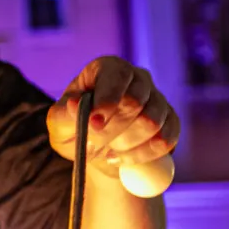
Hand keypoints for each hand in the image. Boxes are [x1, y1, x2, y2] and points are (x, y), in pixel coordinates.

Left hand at [46, 57, 178, 176]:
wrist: (96, 150)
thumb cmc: (74, 129)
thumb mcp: (59, 123)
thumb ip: (64, 114)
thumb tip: (75, 105)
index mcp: (108, 68)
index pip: (117, 76)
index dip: (107, 101)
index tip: (94, 125)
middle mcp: (137, 78)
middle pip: (135, 101)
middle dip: (112, 130)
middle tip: (95, 145)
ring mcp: (157, 99)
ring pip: (152, 122)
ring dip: (126, 144)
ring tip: (107, 152)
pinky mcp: (170, 122)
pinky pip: (166, 139)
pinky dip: (144, 155)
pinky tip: (124, 159)